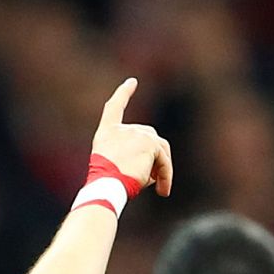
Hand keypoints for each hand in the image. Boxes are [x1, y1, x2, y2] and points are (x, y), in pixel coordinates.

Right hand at [91, 78, 173, 197]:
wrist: (107, 186)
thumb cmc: (107, 186)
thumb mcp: (115, 170)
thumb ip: (132, 161)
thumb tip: (154, 170)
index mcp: (107, 133)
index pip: (114, 108)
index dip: (123, 94)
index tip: (132, 82)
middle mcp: (122, 129)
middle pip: (148, 138)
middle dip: (153, 159)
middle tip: (153, 183)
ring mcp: (137, 133)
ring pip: (159, 149)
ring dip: (162, 169)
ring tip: (160, 189)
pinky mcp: (150, 143)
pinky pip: (164, 160)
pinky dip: (166, 176)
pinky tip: (163, 191)